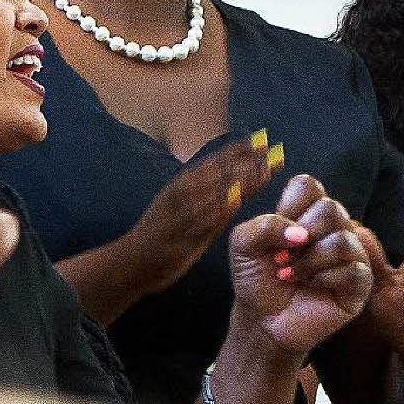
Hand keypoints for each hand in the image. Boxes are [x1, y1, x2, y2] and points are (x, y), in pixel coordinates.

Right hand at [130, 132, 276, 293]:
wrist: (129, 263)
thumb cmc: (159, 235)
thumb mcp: (180, 207)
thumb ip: (206, 197)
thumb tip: (235, 188)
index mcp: (181, 184)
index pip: (215, 161)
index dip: (239, 150)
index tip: (263, 140)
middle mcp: (180, 193)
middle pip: (218, 171)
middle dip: (246, 160)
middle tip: (273, 150)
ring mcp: (179, 214)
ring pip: (213, 190)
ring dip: (239, 178)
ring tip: (265, 170)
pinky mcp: (178, 235)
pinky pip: (200, 219)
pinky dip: (218, 206)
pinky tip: (235, 198)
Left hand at [228, 174, 372, 355]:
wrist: (262, 320)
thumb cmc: (257, 278)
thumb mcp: (243, 244)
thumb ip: (263, 225)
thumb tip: (300, 233)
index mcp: (307, 212)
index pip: (309, 185)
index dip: (289, 206)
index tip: (276, 233)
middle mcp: (333, 227)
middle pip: (330, 208)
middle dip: (299, 237)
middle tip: (281, 258)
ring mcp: (350, 254)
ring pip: (342, 240)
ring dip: (308, 261)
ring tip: (291, 275)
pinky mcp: (360, 283)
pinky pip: (354, 270)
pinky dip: (324, 278)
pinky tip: (311, 286)